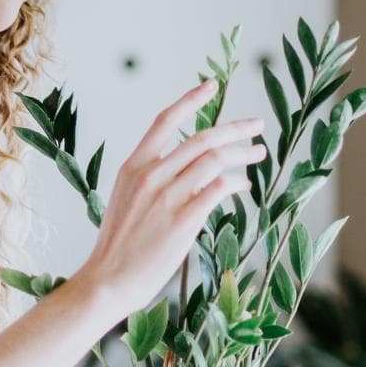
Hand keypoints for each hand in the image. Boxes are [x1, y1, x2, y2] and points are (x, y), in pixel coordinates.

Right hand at [74, 80, 266, 316]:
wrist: (107, 281)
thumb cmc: (119, 247)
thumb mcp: (127, 201)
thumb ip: (156, 181)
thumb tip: (195, 173)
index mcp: (133, 166)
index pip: (165, 120)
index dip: (191, 99)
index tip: (212, 85)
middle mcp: (150, 175)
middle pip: (202, 138)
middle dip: (235, 129)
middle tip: (257, 124)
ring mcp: (166, 196)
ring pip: (214, 160)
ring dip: (243, 153)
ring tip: (259, 154)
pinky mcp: (182, 219)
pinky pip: (218, 189)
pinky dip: (236, 183)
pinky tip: (243, 186)